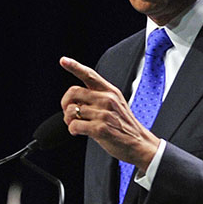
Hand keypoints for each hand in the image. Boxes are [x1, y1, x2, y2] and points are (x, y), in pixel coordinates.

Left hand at [60, 56, 159, 171]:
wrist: (139, 143)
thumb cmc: (124, 125)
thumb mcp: (116, 104)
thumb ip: (98, 97)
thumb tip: (75, 98)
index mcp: (110, 91)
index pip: (89, 74)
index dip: (74, 66)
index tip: (63, 60)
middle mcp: (107, 99)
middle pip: (73, 92)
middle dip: (65, 103)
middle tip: (68, 113)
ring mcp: (104, 114)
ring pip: (71, 111)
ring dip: (68, 120)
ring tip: (76, 125)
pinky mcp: (100, 128)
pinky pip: (74, 125)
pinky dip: (72, 130)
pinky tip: (78, 132)